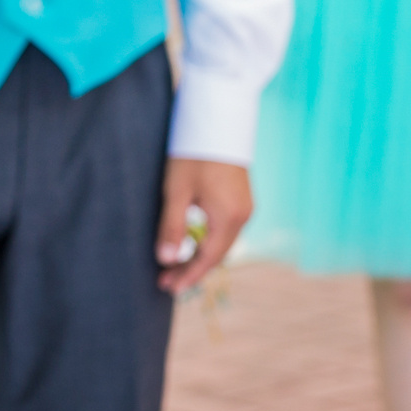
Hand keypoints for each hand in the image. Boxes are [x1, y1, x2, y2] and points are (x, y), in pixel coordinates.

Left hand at [156, 156, 251, 293]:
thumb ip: (172, 226)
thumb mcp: (176, 190)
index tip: (168, 288)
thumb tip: (165, 260)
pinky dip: (208, 242)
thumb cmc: (193, 153)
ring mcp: (245, 208)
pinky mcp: (241, 199)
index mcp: (228, 217)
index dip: (188, 276)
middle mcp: (243, 216)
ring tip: (173, 265)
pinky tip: (191, 244)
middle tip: (165, 280)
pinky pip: (226, 231)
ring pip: (222, 244)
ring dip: (200, 256)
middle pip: (217, 255)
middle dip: (192, 269)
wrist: (217, 122)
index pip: (208, 259)